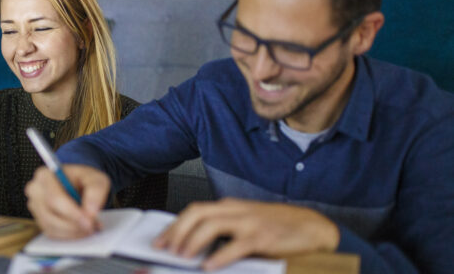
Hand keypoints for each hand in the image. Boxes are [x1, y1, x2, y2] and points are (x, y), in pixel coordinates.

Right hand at [25, 164, 109, 238]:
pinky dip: (68, 235)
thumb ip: (96, 191)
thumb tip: (91, 212)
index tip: (89, 222)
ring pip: (51, 227)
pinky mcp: (39, 220)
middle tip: (92, 227)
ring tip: (90, 227)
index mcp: (45, 176)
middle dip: (73, 225)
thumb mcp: (95, 178)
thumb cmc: (83, 179)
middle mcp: (35, 191)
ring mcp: (35, 207)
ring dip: (72, 232)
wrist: (77, 184)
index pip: (55, 199)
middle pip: (51, 215)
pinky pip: (52, 233)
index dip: (72, 213)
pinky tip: (80, 229)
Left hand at [153, 198, 339, 270]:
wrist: (312, 227)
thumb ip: (223, 233)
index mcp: (229, 207)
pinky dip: (220, 255)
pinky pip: (236, 245)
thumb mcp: (246, 225)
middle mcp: (236, 211)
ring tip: (182, 256)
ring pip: (212, 225)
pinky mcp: (262, 236)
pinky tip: (209, 265)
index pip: (194, 211)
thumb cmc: (277, 228)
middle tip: (165, 248)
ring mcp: (249, 222)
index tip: (160, 240)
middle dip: (177, 231)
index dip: (174, 225)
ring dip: (193, 241)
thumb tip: (194, 248)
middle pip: (197, 213)